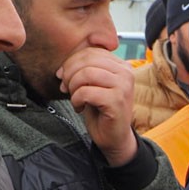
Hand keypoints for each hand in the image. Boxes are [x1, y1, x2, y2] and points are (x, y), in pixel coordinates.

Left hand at [57, 48, 137, 166]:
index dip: (72, 62)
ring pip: (86, 74)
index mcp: (121, 65)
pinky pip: (86, 92)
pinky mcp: (117, 101)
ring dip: (73, 88)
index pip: (91, 51)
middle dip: (70, 74)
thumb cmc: (102, 111)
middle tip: (67, 89)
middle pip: (87, 60)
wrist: (114, 137)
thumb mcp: (92, 85)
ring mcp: (123, 86)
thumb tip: (62, 69)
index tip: (64, 78)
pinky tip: (80, 108)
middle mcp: (126, 72)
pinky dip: (77, 100)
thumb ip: (83, 70)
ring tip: (76, 99)